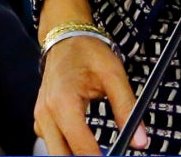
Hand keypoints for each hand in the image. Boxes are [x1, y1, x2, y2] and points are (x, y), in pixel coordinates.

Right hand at [35, 33, 139, 156]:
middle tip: (107, 156)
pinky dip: (66, 148)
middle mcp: (46, 112)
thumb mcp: (113, 74)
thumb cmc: (88, 52)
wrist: (66, 36)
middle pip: (60, 156)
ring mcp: (40, 116)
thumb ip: (127, 108)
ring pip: (55, 152)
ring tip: (99, 151)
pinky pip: (51, 143)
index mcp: (63, 101)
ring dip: (74, 155)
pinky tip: (83, 142)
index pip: (80, 146)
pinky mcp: (41, 118)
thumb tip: (140, 140)